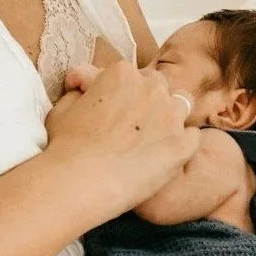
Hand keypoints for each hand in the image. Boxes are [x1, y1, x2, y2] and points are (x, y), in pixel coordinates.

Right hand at [44, 60, 196, 215]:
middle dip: (148, 101)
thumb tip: (83, 84)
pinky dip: (181, 144)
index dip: (120, 93)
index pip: (130, 75)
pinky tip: (164, 156)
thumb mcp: (63, 108)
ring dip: (169, 117)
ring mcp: (171, 115)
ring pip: (181, 106)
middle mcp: (152, 88)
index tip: (110, 109)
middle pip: (159, 87)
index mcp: (122, 74)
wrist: (80, 181)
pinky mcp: (183, 144)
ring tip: (152, 139)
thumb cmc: (66, 145)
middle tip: (132, 125)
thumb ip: (79, 90)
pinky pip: (192, 137)